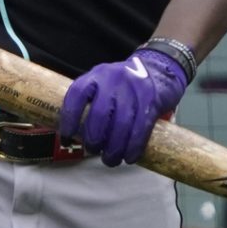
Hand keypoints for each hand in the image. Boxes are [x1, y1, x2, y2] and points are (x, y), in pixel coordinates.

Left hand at [55, 46, 188, 166]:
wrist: (159, 68)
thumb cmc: (124, 82)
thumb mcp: (102, 82)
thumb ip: (89, 102)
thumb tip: (73, 133)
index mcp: (96, 76)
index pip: (76, 96)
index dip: (69, 119)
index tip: (67, 137)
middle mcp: (113, 81)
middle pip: (100, 115)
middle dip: (94, 139)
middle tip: (93, 150)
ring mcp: (134, 91)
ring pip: (121, 125)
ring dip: (114, 148)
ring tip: (110, 159)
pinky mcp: (152, 102)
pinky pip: (141, 129)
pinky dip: (133, 147)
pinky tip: (129, 157)